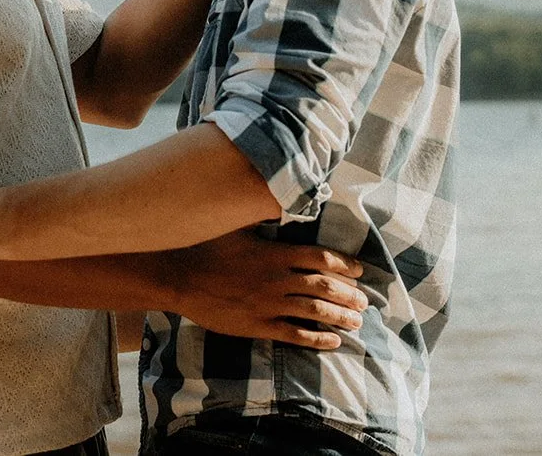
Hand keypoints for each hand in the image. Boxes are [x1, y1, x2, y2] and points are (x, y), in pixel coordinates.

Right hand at [161, 228, 368, 349]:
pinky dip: (318, 339)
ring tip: (356, 321)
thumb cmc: (204, 247)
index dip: (344, 264)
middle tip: (364, 301)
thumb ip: (259, 217)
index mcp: (275, 253)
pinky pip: (296, 334)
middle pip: (324, 286)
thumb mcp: (234, 225)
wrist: (177, 277)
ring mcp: (269, 304)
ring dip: (341, 316)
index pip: (320, 258)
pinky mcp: (258, 325)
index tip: (358, 271)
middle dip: (349, 294)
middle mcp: (277, 279)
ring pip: (316, 311)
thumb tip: (277, 199)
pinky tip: (333, 341)